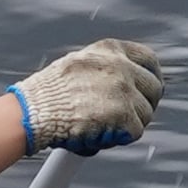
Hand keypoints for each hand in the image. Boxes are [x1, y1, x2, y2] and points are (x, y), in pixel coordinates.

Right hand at [9, 37, 167, 154]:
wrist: (33, 112)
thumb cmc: (47, 94)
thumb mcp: (78, 64)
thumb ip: (105, 69)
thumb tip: (125, 82)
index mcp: (110, 50)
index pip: (148, 59)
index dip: (152, 76)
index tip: (148, 88)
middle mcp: (121, 67)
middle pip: (154, 88)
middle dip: (146, 104)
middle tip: (131, 116)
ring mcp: (124, 91)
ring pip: (146, 113)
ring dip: (129, 124)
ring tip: (103, 128)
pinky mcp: (124, 116)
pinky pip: (135, 131)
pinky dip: (119, 138)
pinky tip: (99, 136)